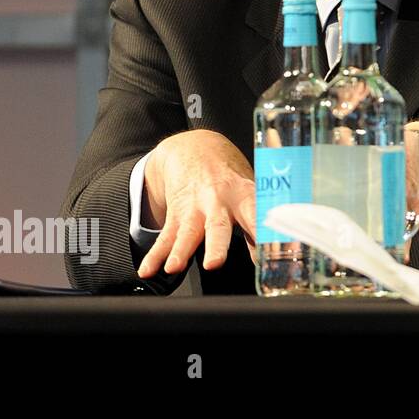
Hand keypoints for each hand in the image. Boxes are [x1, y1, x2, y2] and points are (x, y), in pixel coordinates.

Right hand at [138, 129, 256, 277]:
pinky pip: (165, 238)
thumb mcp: (248, 193)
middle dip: (216, 246)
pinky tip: (147, 270)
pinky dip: (155, 255)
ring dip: (180, 251)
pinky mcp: (175, 215)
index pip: (256, 217)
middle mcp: (218, 202)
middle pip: (217, 226)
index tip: (270, 255)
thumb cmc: (229, 175)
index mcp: (243, 195)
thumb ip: (256, 225)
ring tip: (174, 267)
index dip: (264, 236)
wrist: (192, 148)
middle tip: (215, 263)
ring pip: (187, 232)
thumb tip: (271, 255)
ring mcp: (194, 209)